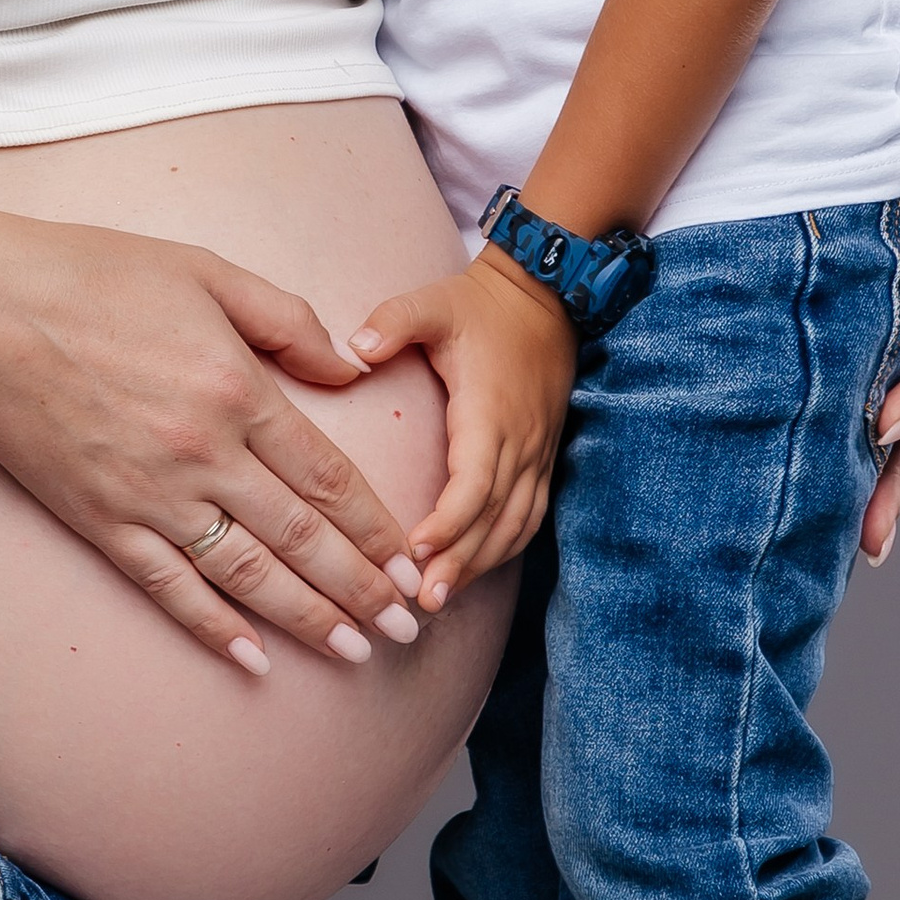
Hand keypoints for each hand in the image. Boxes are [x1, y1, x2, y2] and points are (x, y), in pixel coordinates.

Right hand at [0, 214, 426, 675]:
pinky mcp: (101, 521)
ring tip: (354, 652)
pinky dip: (213, 627)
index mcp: (238, 390)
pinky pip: (169, 588)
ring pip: (247, 575)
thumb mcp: (207, 271)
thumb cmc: (94, 277)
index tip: (416, 564)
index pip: (329, 478)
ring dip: (307, 618)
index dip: (379, 531)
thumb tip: (352, 364)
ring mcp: (150, 495)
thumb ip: (287, 319)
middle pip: (302, 538)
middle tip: (406, 629)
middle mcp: (204, 454)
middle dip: (363, 588)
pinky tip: (252, 658)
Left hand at [347, 250, 576, 609]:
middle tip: (421, 602)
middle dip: (460, 562)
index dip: (450, 520)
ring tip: (439, 599)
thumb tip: (356, 351)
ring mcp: (536, 453)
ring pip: (515, 524)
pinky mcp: (542, 459)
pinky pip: (529, 517)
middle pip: (493, 517)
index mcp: (489, 409)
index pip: (475, 479)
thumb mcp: (433, 302)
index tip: (416, 549)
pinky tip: (473, 572)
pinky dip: (503, 549)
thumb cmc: (479, 306)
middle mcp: (519, 440)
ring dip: (481, 564)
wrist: (544, 297)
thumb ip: (394, 321)